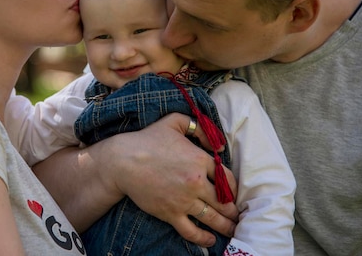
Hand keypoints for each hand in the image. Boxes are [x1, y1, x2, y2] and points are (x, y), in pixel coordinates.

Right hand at [104, 113, 237, 246]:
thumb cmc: (147, 139)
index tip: (233, 193)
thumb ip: (199, 127)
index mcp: (199, 160)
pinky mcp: (170, 213)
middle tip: (238, 215)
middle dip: (233, 210)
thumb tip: (218, 144)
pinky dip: (203, 238)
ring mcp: (183, 200)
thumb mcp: (174, 122)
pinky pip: (191, 230)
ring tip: (233, 229)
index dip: (233, 188)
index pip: (226, 178)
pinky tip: (211, 240)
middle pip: (223, 201)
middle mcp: (196, 182)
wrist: (123, 161)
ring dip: (225, 225)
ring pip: (212, 217)